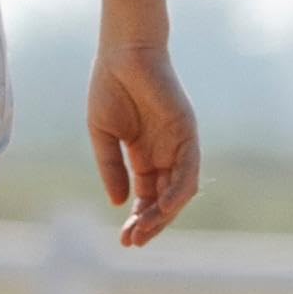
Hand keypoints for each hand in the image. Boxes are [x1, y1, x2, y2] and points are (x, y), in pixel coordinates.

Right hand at [87, 44, 199, 246]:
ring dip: (163, 216)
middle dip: (150, 224)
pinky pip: (188, 171)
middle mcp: (165, 154)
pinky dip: (177, 193)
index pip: (147, 198)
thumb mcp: (104, 137)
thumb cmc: (111, 86)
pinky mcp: (187, 133)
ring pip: (179, 192)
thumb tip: (119, 204)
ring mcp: (178, 145)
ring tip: (144, 232)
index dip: (138, 220)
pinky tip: (163, 209)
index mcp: (145, 156)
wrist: (124, 51)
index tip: (124, 239)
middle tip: (133, 242)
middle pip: (164, 200)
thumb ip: (112, 169)